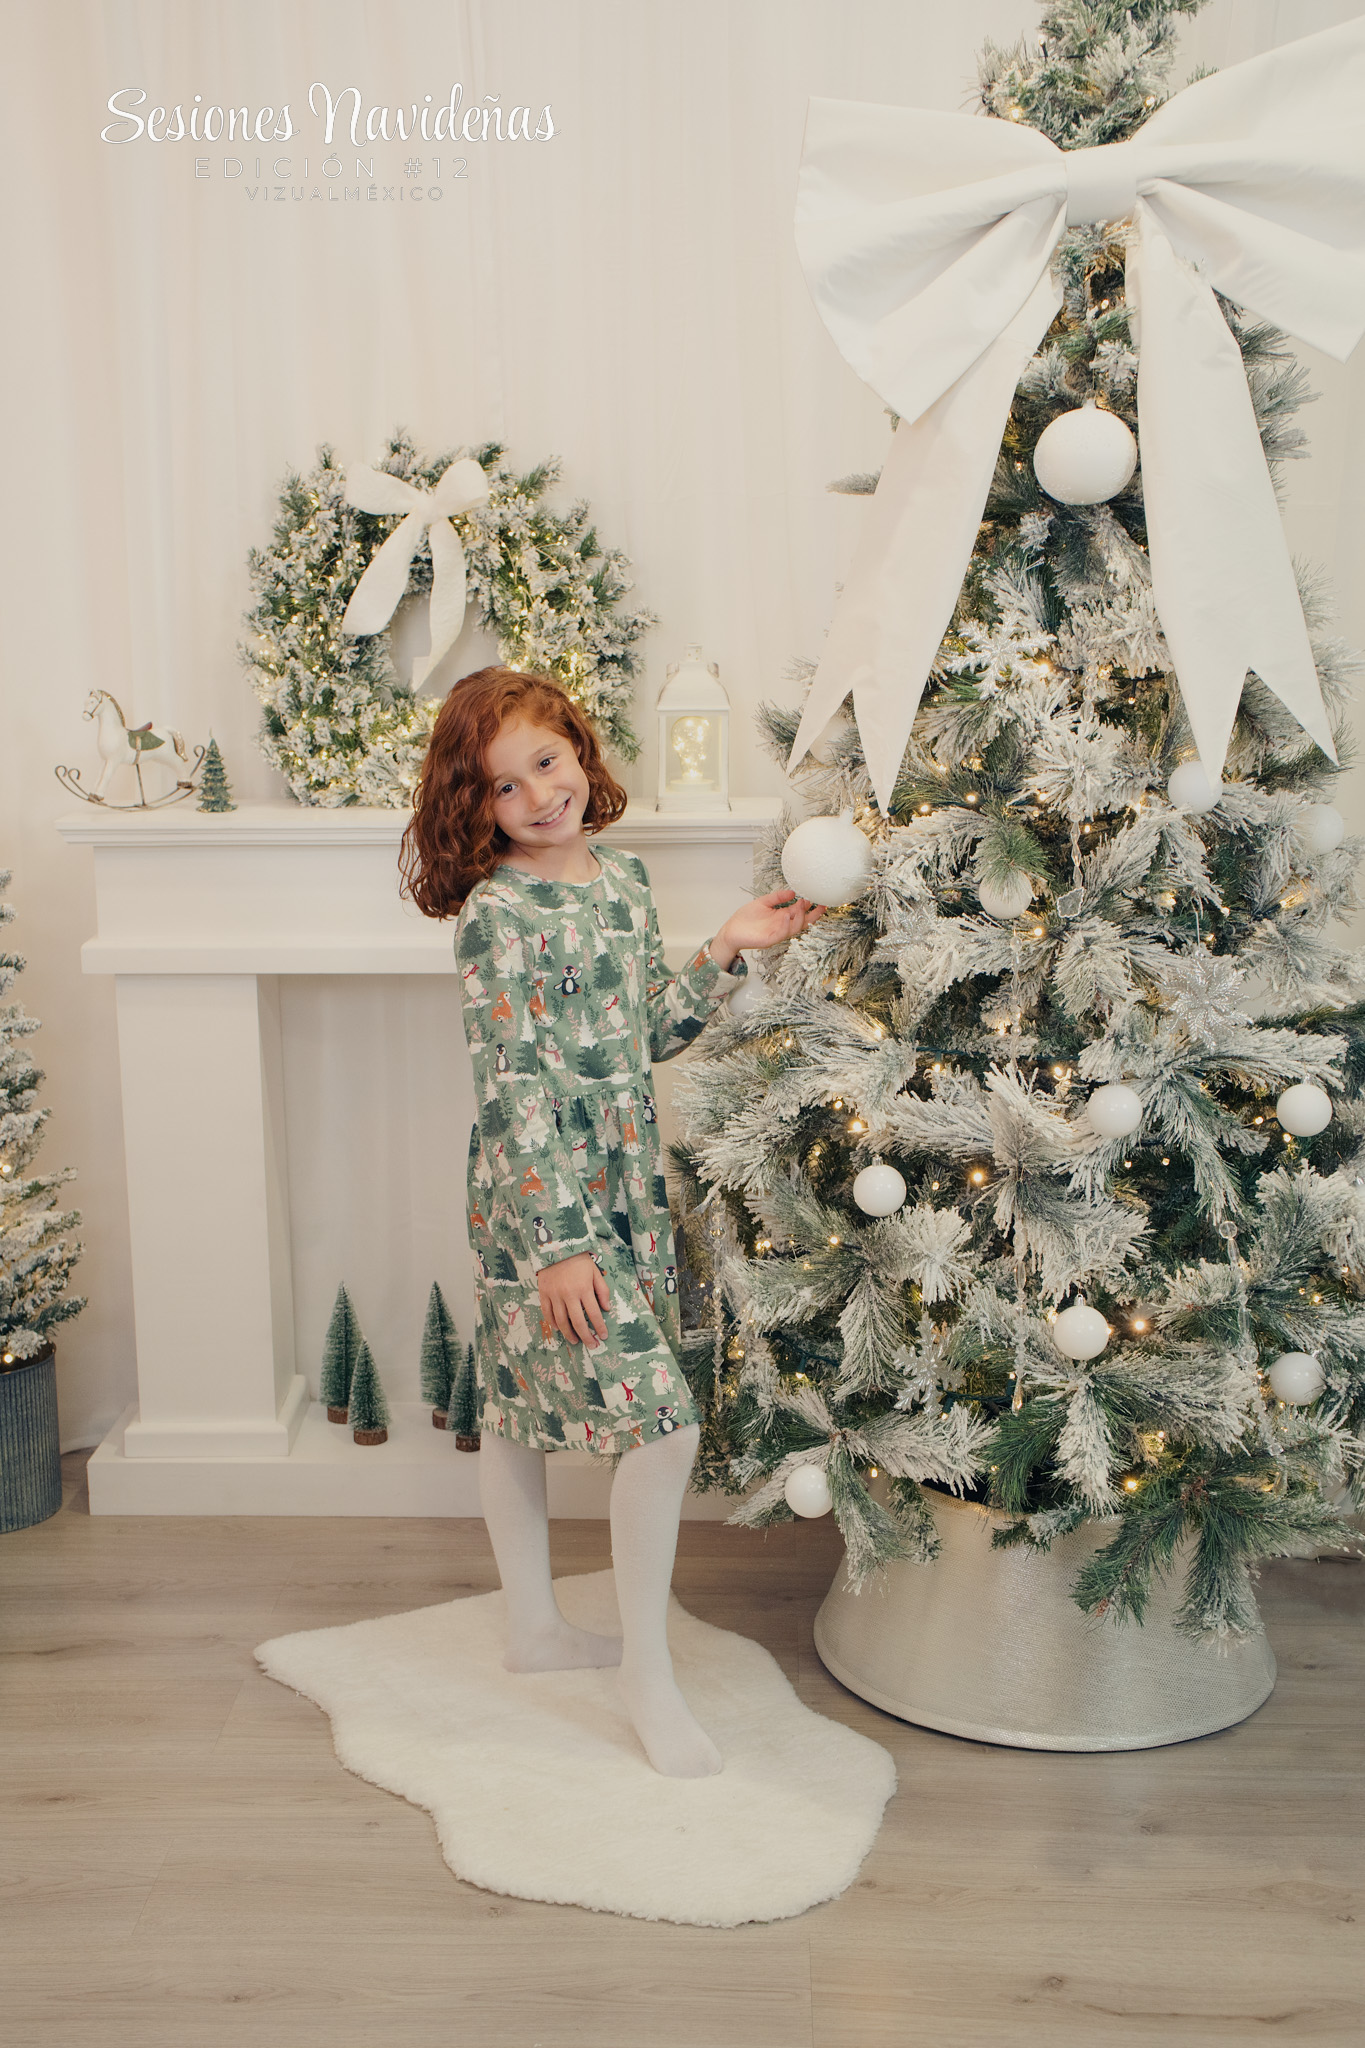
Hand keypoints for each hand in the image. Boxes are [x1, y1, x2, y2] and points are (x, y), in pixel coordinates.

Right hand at [538, 1251, 609, 1348]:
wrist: (556, 1247)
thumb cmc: (579, 1260)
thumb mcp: (595, 1272)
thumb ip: (602, 1290)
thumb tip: (607, 1309)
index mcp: (583, 1289)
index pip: (594, 1314)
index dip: (599, 1327)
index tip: (603, 1336)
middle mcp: (568, 1294)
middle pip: (578, 1322)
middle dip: (586, 1336)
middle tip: (592, 1345)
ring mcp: (554, 1295)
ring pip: (561, 1321)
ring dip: (569, 1334)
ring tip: (575, 1340)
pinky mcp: (543, 1293)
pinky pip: (547, 1313)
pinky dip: (553, 1323)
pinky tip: (559, 1329)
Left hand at [709, 890, 824, 969]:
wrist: (731, 931)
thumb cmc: (745, 919)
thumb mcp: (763, 902)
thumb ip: (777, 897)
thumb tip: (792, 892)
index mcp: (782, 916)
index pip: (800, 912)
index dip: (809, 907)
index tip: (816, 898)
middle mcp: (782, 926)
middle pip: (803, 922)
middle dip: (813, 915)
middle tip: (820, 905)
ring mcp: (777, 933)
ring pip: (794, 928)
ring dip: (799, 917)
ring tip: (801, 905)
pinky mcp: (769, 940)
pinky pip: (781, 934)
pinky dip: (786, 925)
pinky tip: (786, 915)